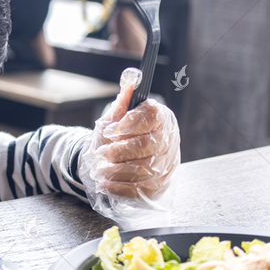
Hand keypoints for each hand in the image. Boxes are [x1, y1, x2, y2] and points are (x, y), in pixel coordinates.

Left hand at [84, 81, 179, 199]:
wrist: (109, 160)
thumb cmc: (113, 136)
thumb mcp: (112, 118)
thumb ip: (122, 103)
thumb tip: (131, 81)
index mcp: (160, 118)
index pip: (153, 116)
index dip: (133, 122)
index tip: (114, 130)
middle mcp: (168, 140)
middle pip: (149, 145)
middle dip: (121, 151)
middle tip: (103, 153)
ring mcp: (167, 164)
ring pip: (146, 169)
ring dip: (118, 171)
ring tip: (100, 169)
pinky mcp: (160, 185)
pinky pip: (142, 189)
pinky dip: (121, 187)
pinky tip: (105, 183)